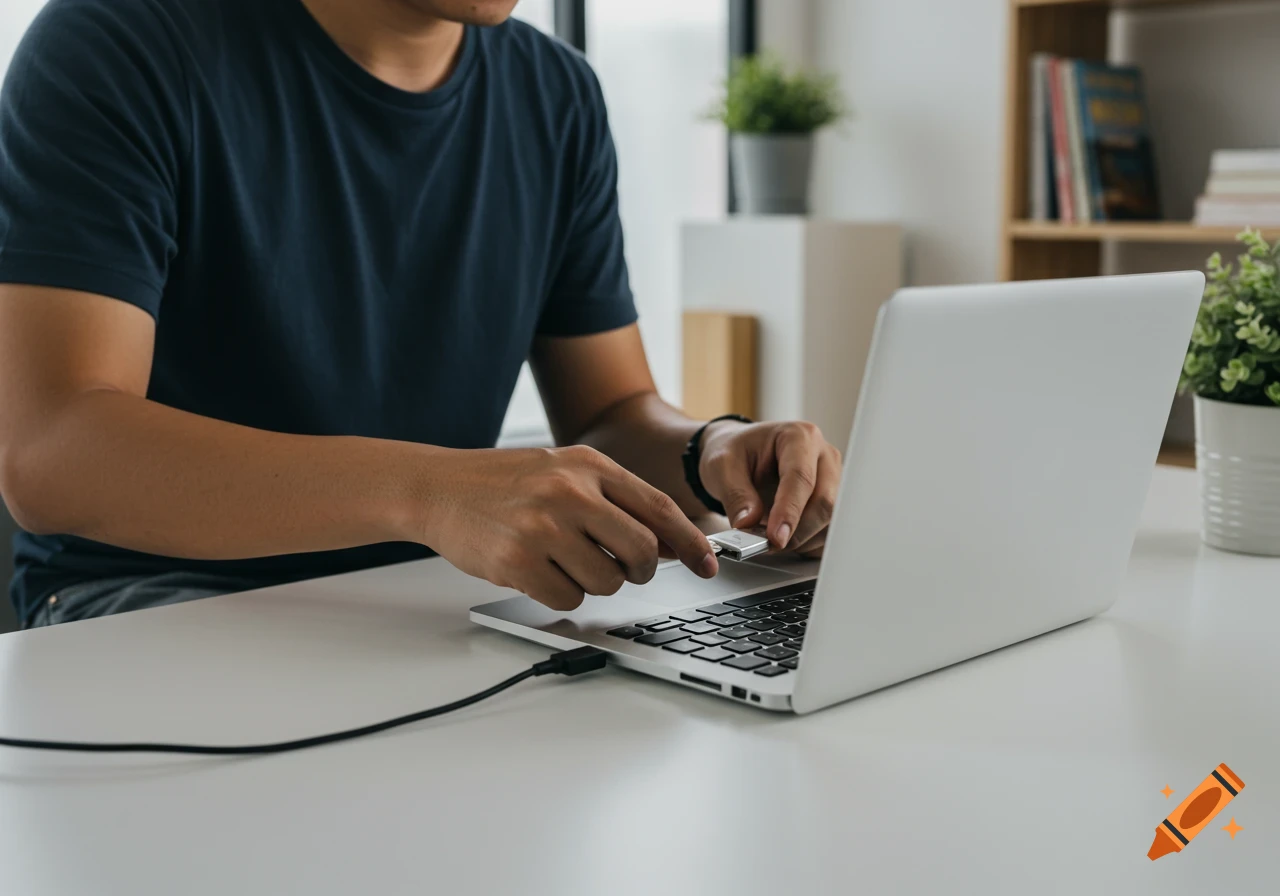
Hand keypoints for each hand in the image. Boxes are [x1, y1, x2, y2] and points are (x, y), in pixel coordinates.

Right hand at [413, 446, 717, 610]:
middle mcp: (569, 492)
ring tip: (565, 561)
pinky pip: (568, 599)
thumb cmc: (507, 483)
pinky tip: (541, 572)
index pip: (658, 508)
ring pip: (606, 582)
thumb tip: (669, 543)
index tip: (707, 565)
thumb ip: (616, 500)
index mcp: (588, 465)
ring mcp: (542, 528)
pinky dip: (562, 594)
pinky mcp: (518, 562)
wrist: (438, 486)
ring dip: (595, 582)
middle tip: (622, 568)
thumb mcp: (565, 471)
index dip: (690, 542)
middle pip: (640, 552)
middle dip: (639, 570)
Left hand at [697, 420, 841, 556]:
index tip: (775, 538)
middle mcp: (823, 456)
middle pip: (824, 502)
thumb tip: (749, 525)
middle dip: (797, 531)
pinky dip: (807, 544)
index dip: (790, 511)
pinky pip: (828, 531)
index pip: (801, 478)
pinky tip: (785, 539)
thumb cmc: (735, 453)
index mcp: (798, 437)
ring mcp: (832, 480)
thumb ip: (735, 495)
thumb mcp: (722, 466)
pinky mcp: (831, 501)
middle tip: (768, 545)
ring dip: (802, 540)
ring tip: (770, 539)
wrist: (741, 454)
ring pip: (830, 521)